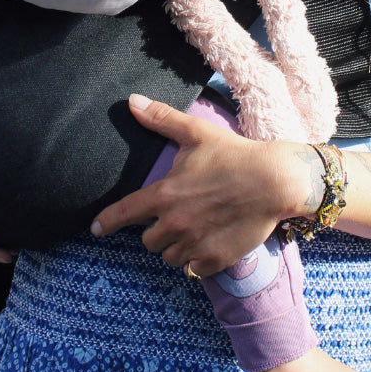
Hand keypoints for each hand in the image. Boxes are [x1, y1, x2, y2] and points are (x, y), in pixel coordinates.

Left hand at [91, 95, 300, 276]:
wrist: (273, 180)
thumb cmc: (234, 154)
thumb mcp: (196, 132)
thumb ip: (162, 119)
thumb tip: (132, 101)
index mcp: (165, 195)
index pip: (125, 213)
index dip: (107, 222)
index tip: (96, 230)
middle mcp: (175, 223)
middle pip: (149, 241)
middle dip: (159, 231)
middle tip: (178, 217)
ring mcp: (195, 243)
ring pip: (171, 257)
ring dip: (177, 247)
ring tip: (195, 230)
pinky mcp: (215, 259)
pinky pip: (194, 270)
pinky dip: (198, 260)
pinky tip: (209, 243)